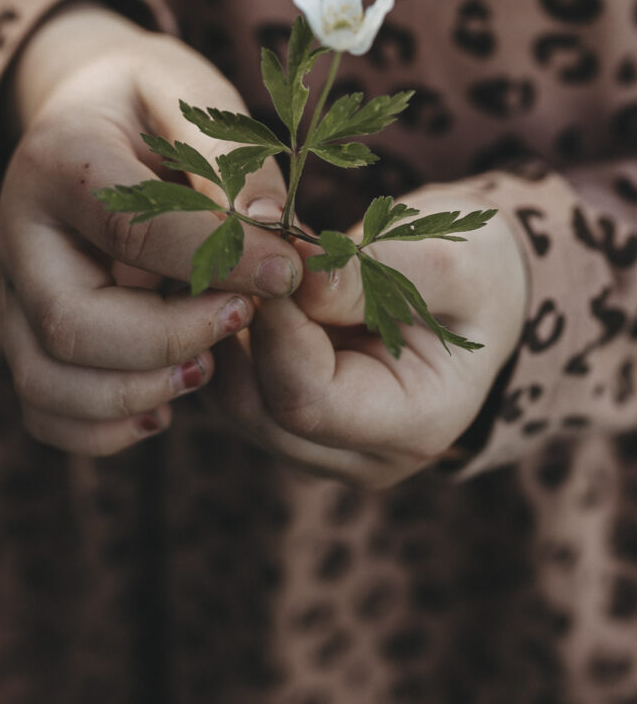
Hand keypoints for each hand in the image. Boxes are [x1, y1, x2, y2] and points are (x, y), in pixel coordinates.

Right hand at [0, 2, 301, 454]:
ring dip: (135, 393)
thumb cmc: (152, 104)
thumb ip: (233, 163)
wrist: (91, 116)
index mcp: (62, 161)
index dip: (213, 259)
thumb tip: (271, 237)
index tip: (286, 275)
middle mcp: (23, 234)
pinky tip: (165, 407)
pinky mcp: (30, 330)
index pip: (130, 225)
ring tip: (207, 370)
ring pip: (46, 379)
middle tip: (241, 323)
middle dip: (169, 340)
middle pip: (72, 323)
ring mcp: (19, 290)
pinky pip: (43, 406)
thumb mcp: (197, 99)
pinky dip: (101, 427)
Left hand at [208, 185, 527, 488]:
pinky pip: (233, 383)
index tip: (271, 252)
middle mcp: (361, 456)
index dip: (275, 326)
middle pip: (257, 408)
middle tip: (242, 247)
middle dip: (239, 325)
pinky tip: (245, 283)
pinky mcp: (291, 420)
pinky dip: (227, 332)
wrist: (477, 295)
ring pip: (233, 398)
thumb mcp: (447, 262)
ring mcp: (321, 444)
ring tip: (245, 260)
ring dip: (225, 327)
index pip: (308, 401)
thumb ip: (377, 273)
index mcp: (414, 426)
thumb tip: (295, 278)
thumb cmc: (475, 275)